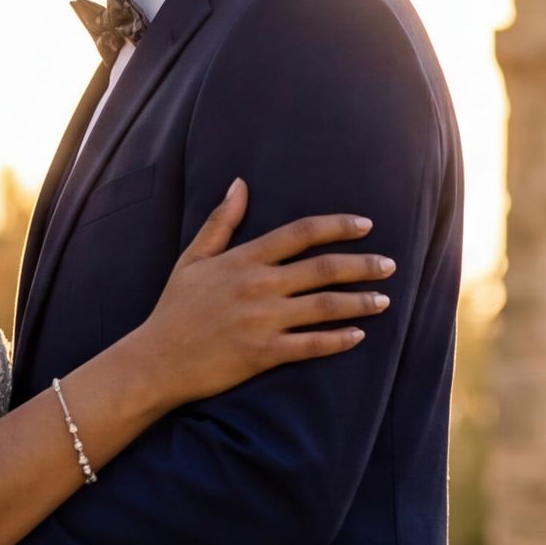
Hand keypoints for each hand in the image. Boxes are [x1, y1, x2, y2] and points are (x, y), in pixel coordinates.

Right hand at [125, 180, 390, 408]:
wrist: (155, 361)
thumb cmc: (175, 309)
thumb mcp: (193, 259)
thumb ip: (221, 221)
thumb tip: (239, 183)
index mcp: (244, 259)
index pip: (300, 233)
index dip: (337, 226)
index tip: (365, 224)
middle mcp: (258, 285)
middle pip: (323, 268)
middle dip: (362, 265)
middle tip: (390, 265)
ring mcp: (262, 321)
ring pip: (324, 307)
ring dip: (359, 302)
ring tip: (384, 300)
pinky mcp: (262, 354)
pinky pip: (310, 345)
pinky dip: (337, 340)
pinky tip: (358, 336)